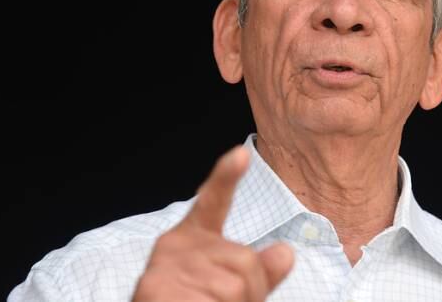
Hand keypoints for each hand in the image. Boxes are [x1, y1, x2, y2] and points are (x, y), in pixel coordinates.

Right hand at [133, 145, 294, 301]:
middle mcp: (174, 246)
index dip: (226, 178)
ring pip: (234, 288)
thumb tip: (286, 252)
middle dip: (249, 292)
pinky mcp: (155, 290)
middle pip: (246, 260)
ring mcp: (163, 268)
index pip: (213, 203)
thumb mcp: (228, 287)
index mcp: (191, 238)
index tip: (241, 154)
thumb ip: (257, 271)